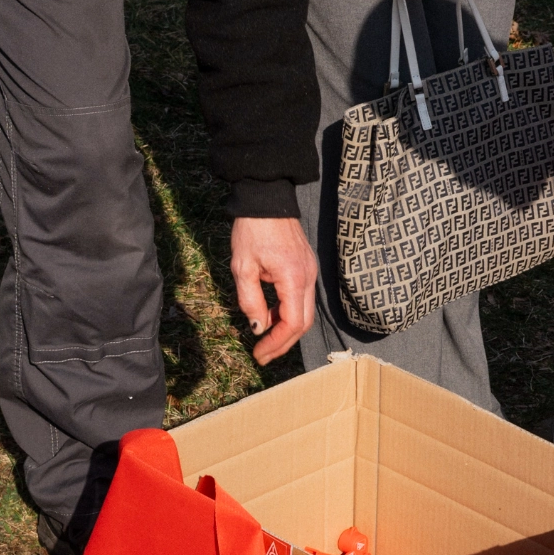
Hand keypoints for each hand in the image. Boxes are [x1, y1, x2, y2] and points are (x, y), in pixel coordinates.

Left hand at [231, 216, 318, 365]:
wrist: (267, 200)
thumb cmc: (253, 230)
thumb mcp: (243, 267)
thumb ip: (251, 301)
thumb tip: (258, 328)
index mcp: (294, 279)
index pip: (292, 323)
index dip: (276, 343)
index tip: (258, 353)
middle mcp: (308, 278)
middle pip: (304, 322)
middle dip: (283, 343)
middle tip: (262, 355)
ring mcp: (310, 272)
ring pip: (305, 312)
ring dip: (286, 329)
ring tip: (264, 339)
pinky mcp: (306, 268)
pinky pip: (302, 298)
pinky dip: (288, 313)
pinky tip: (270, 316)